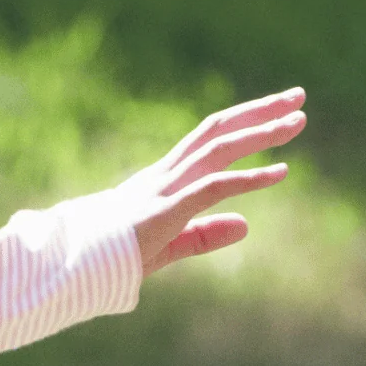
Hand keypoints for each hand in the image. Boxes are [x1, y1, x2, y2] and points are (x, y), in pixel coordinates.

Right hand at [114, 88, 305, 275]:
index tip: (279, 112)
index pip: (209, 139)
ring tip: (297, 122)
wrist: (68, 268)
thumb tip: (247, 224)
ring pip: (218, 150)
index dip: (244, 122)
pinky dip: (248, 179)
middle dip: (259, 111)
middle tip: (298, 97)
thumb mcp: (167, 247)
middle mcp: (165, 175)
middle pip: (217, 131)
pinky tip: (280, 172)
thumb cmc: (108, 259)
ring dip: (260, 134)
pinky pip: (213, 187)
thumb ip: (205, 236)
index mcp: (163, 179)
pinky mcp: (165, 210)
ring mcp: (164, 189)